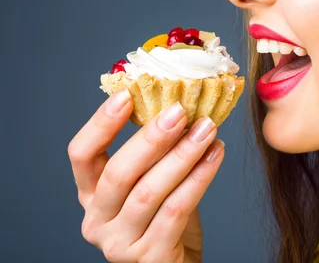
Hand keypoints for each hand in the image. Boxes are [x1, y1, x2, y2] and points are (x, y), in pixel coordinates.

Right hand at [68, 90, 223, 262]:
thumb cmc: (165, 219)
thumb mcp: (152, 181)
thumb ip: (155, 152)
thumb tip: (177, 103)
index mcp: (91, 195)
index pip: (81, 155)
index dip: (101, 123)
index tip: (127, 94)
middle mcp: (97, 220)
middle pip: (118, 173)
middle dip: (152, 138)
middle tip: (180, 110)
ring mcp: (119, 244)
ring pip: (150, 191)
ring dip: (182, 155)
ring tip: (208, 129)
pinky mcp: (148, 258)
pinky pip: (176, 210)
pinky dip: (198, 179)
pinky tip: (215, 156)